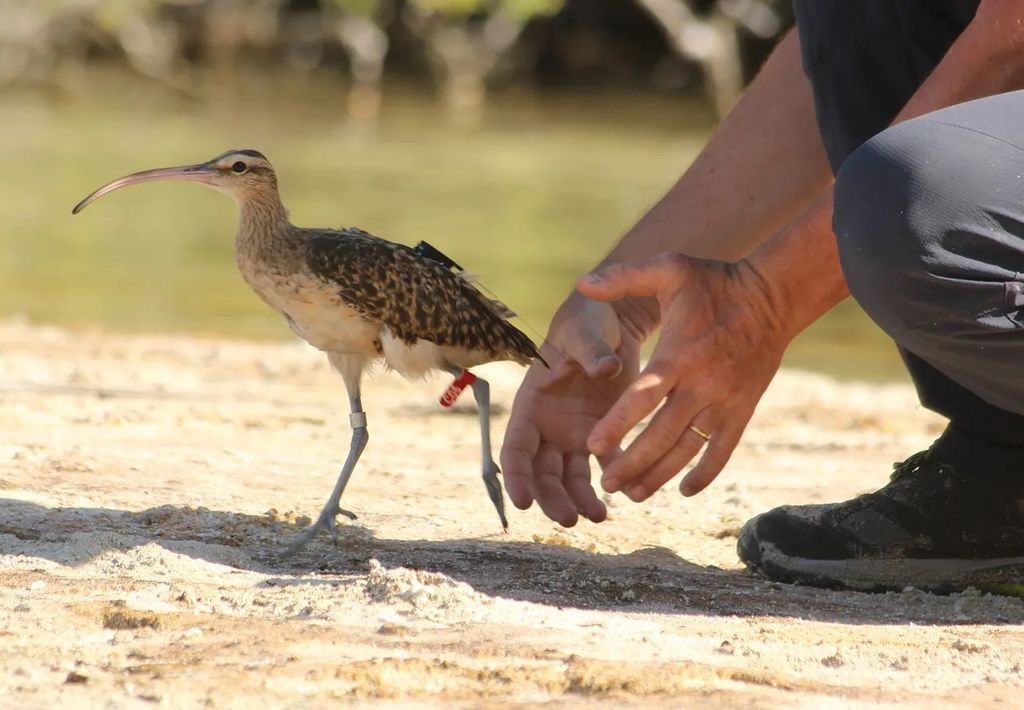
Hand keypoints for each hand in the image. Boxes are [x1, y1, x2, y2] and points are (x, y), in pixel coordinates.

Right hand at [500, 294, 651, 525]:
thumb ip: (591, 351)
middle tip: (568, 520)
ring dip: (579, 499)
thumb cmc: (588, 319)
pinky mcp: (603, 432)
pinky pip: (605, 464)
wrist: (613, 319)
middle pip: (542, 472)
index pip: (516, 448)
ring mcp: (575, 432)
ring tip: (598, 517)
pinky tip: (626, 493)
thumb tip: (606, 370)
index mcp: (532, 403)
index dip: (516, 476)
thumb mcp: (584, 330)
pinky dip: (612, 481)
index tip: (522, 503)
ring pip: (570, 476)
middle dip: (551, 498)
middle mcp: (549, 425)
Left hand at [577, 252, 789, 500]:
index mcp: (678, 355)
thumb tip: (581, 282)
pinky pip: (722, 450)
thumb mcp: (669, 269)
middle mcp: (701, 385)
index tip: (593, 446)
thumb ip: (623, 278)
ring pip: (689, 449)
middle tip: (606, 485)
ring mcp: (724, 402)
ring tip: (634, 494)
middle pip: (662, 434)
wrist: (773, 297)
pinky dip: (705, 473)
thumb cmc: (715, 282)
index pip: (642, 398)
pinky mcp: (742, 410)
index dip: (618, 424)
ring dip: (661, 475)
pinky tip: (684, 491)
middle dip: (632, 462)